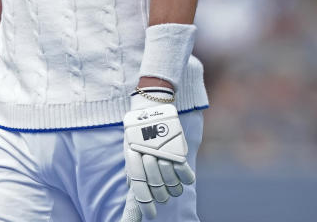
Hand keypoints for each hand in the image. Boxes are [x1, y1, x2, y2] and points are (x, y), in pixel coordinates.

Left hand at [121, 97, 194, 220]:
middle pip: (157, 188)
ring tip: (170, 180)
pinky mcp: (177, 148)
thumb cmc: (139, 131)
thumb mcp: (130, 147)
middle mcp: (149, 157)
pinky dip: (185, 178)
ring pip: (172, 184)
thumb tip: (132, 188)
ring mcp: (164, 153)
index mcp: (133, 159)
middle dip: (160, 193)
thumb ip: (132, 169)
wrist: (151, 107)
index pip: (139, 188)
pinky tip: (183, 176)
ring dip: (172, 185)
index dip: (145, 205)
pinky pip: (186, 174)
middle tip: (161, 188)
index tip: (151, 215)